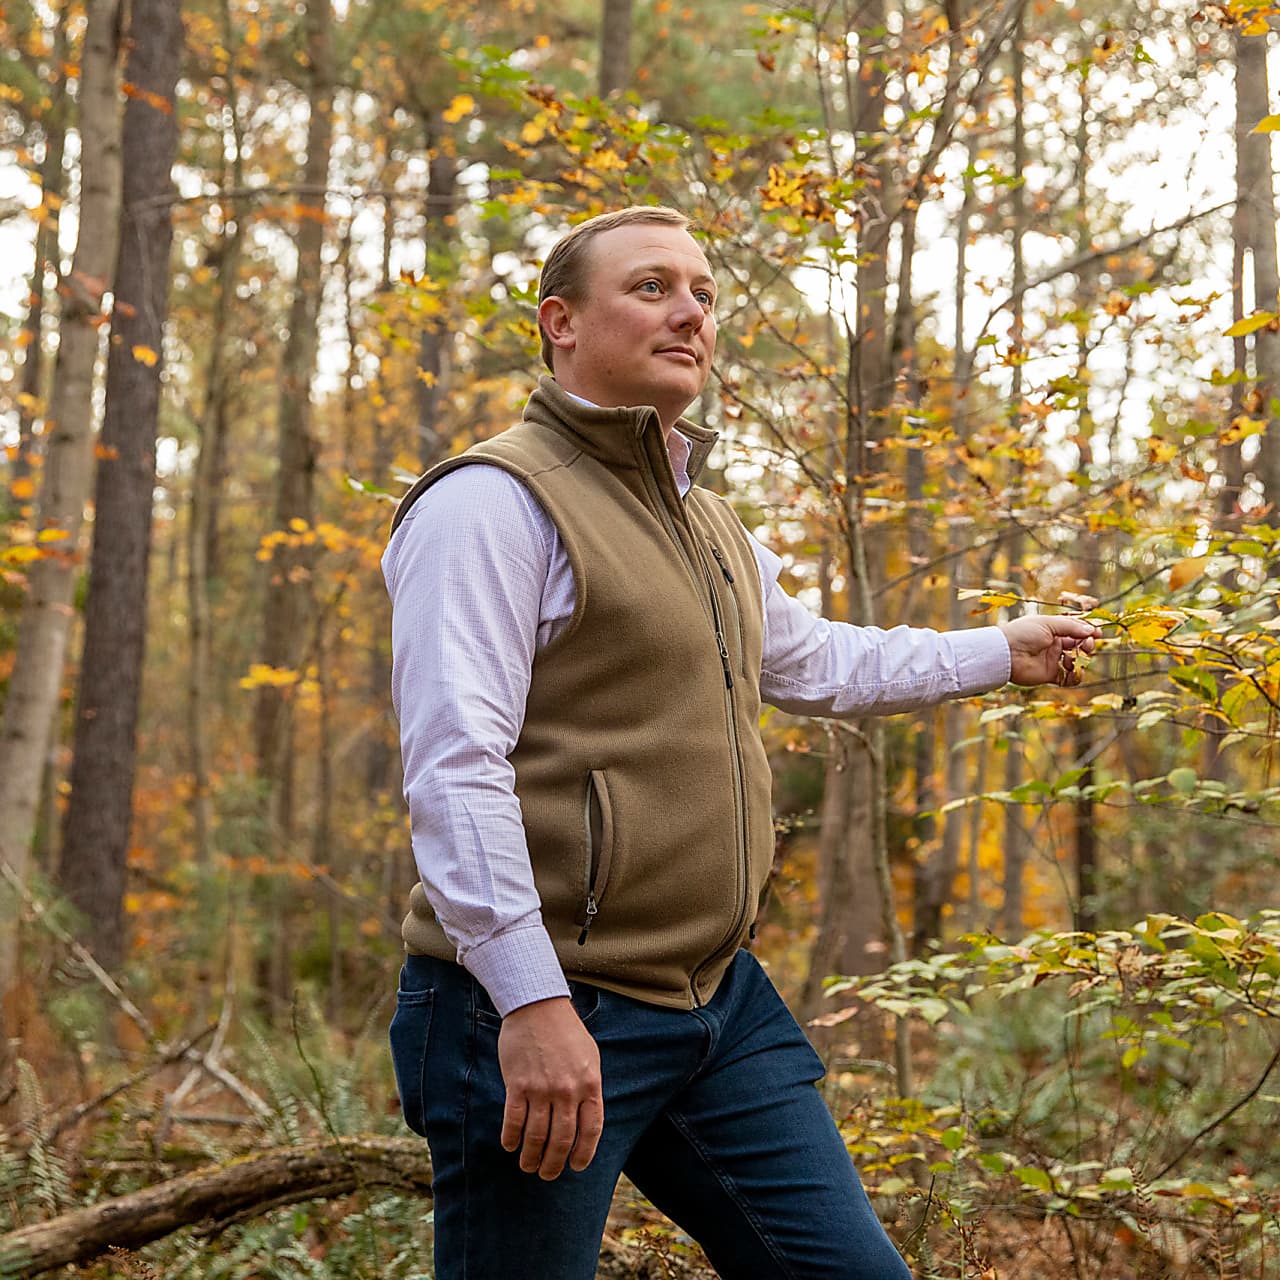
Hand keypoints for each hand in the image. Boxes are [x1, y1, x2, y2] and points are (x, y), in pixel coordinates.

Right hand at [498, 996, 603, 1179]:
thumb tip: (586, 1119)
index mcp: (590, 1084)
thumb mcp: (589, 1057)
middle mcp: (567, 1091)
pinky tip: (510, 1145)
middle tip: (547, 1174)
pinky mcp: (518, 1084)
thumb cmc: (565, 1031)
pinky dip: (511, 1138)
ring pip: (536, 1136)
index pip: (591, 1130)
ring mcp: (542, 1089)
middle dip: (554, 1164)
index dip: (583, 1154)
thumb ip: (589, 1087)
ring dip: (531, 1156)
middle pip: (562, 1140)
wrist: (537, 1005)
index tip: (575, 1166)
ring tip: (528, 1165)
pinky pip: (513, 1121)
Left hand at [998, 615, 1100, 687]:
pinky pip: (1069, 678)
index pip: (1076, 630)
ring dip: (1081, 660)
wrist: (1005, 653)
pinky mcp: (1050, 675)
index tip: (1099, 632)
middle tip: (1086, 644)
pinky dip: (1076, 676)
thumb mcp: (1048, 624)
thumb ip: (1070, 627)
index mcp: (1053, 630)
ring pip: (1076, 662)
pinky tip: (1075, 671)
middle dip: (1087, 645)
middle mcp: (1054, 645)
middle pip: (1079, 646)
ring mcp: (1052, 660)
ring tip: (1075, 658)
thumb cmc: (1023, 633)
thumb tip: (1091, 630)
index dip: (1088, 631)